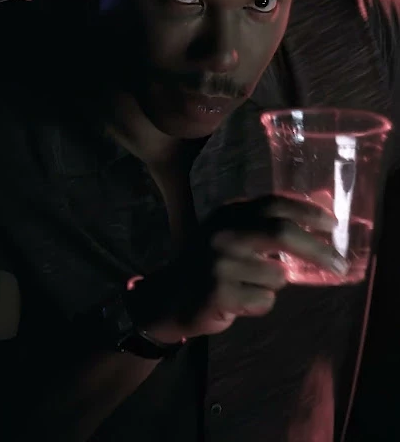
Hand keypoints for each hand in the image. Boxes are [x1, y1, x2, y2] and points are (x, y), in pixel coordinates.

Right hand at [135, 196, 344, 340]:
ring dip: (274, 287)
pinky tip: (237, 301)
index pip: (275, 203)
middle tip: (339, 264)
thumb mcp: (234, 234)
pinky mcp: (219, 291)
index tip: (332, 223)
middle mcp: (224, 232)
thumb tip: (321, 211)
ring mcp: (220, 261)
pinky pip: (264, 300)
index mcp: (230, 213)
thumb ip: (268, 224)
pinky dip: (259, 304)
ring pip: (278, 277)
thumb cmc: (213, 264)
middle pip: (282, 233)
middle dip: (317, 249)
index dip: (308, 211)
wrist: (170, 296)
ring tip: (249, 287)